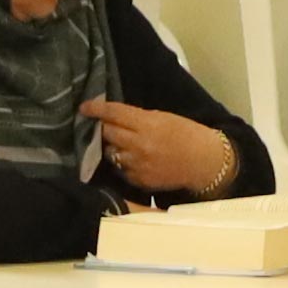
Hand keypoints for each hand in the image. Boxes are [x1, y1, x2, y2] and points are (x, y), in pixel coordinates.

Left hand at [83, 99, 239, 197]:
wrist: (203, 162)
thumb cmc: (186, 134)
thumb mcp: (163, 118)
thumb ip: (139, 118)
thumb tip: (116, 117)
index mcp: (146, 124)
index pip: (114, 114)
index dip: (96, 109)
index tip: (84, 107)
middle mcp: (138, 145)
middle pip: (107, 133)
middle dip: (103, 128)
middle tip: (103, 125)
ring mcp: (137, 165)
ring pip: (110, 153)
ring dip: (112, 147)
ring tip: (120, 144)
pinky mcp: (139, 180)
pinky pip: (121, 170)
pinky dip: (122, 163)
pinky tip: (132, 159)